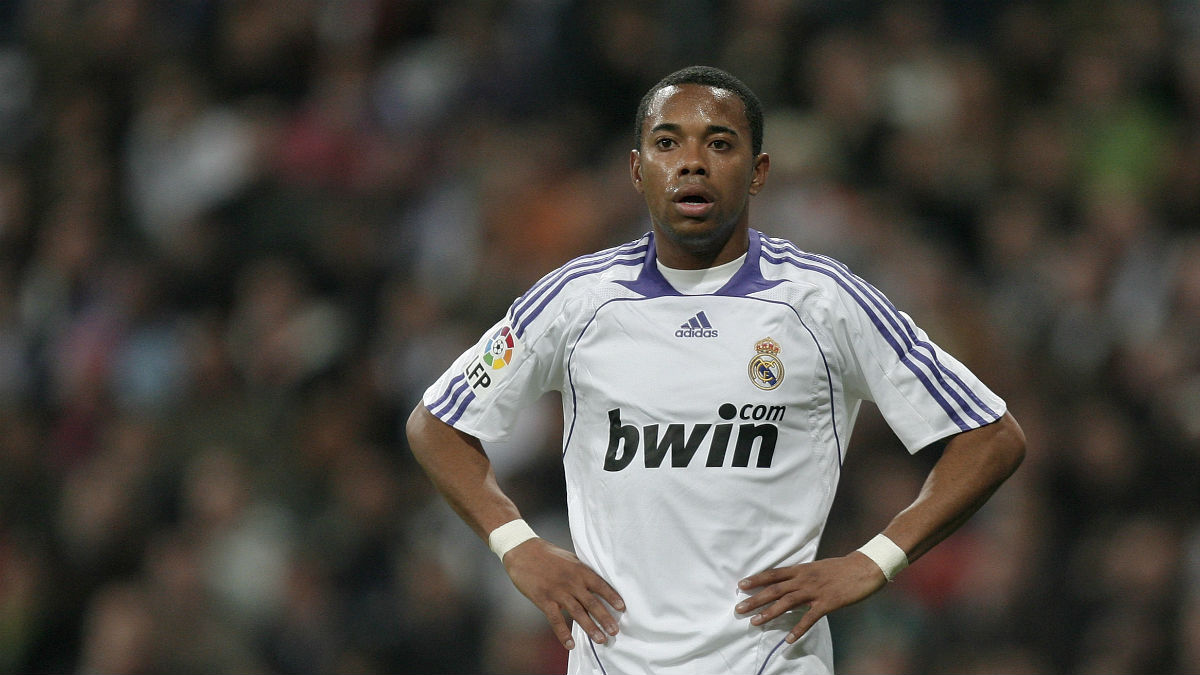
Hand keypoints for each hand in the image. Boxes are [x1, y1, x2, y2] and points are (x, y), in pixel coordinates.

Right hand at [503, 538, 624, 649]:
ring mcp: (557, 591)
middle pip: (592, 602)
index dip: (612, 597)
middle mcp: (571, 581)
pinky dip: (563, 634)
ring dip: (590, 628)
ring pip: (578, 613)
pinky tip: (570, 644)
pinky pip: (556, 620)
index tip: (622, 608)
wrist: (523, 551)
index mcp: (579, 570)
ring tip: (600, 639)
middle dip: (605, 618)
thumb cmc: (547, 554)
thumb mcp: (570, 558)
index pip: (600, 585)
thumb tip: (597, 582)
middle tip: (615, 631)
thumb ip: (582, 571)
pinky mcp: (544, 600)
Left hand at [735, 552, 886, 643]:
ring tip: (755, 622)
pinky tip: (789, 639)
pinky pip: (809, 618)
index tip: (741, 585)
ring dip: (769, 613)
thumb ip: (803, 575)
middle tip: (739, 608)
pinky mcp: (827, 603)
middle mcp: (804, 579)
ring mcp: (815, 591)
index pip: (774, 574)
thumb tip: (790, 583)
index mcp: (802, 569)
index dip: (756, 579)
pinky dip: (798, 629)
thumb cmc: (842, 568)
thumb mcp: (818, 567)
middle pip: (774, 589)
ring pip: (786, 602)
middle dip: (755, 599)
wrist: (866, 567)